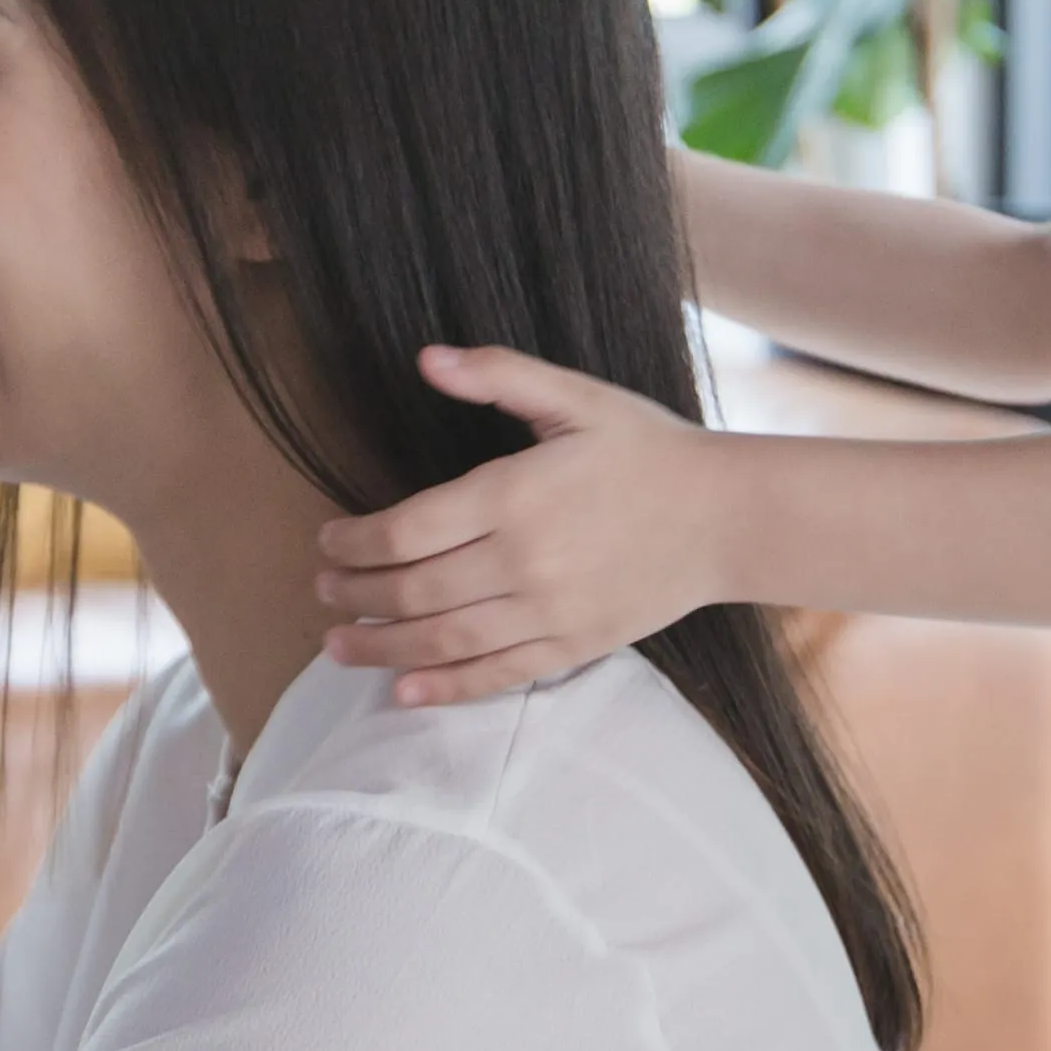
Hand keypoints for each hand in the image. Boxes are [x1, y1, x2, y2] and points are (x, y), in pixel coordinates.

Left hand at [315, 346, 730, 706]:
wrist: (727, 517)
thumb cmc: (649, 450)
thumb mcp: (578, 397)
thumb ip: (500, 375)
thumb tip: (428, 359)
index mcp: (514, 494)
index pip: (405, 531)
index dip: (354, 542)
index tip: (328, 541)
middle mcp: (525, 560)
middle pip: (412, 591)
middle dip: (355, 595)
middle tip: (323, 591)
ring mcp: (549, 610)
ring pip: (443, 641)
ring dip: (380, 648)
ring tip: (338, 646)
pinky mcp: (573, 646)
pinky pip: (496, 675)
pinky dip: (445, 688)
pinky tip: (403, 692)